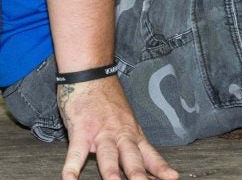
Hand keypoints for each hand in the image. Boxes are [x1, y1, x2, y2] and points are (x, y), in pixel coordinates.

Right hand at [56, 78, 177, 179]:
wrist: (89, 72)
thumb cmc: (105, 96)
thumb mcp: (124, 117)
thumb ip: (130, 139)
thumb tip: (139, 161)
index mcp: (132, 132)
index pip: (149, 154)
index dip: (160, 168)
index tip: (172, 178)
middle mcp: (120, 133)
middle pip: (132, 158)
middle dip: (139, 175)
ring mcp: (100, 131)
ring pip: (108, 154)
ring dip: (112, 172)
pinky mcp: (81, 128)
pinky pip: (76, 150)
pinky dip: (72, 165)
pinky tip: (69, 178)